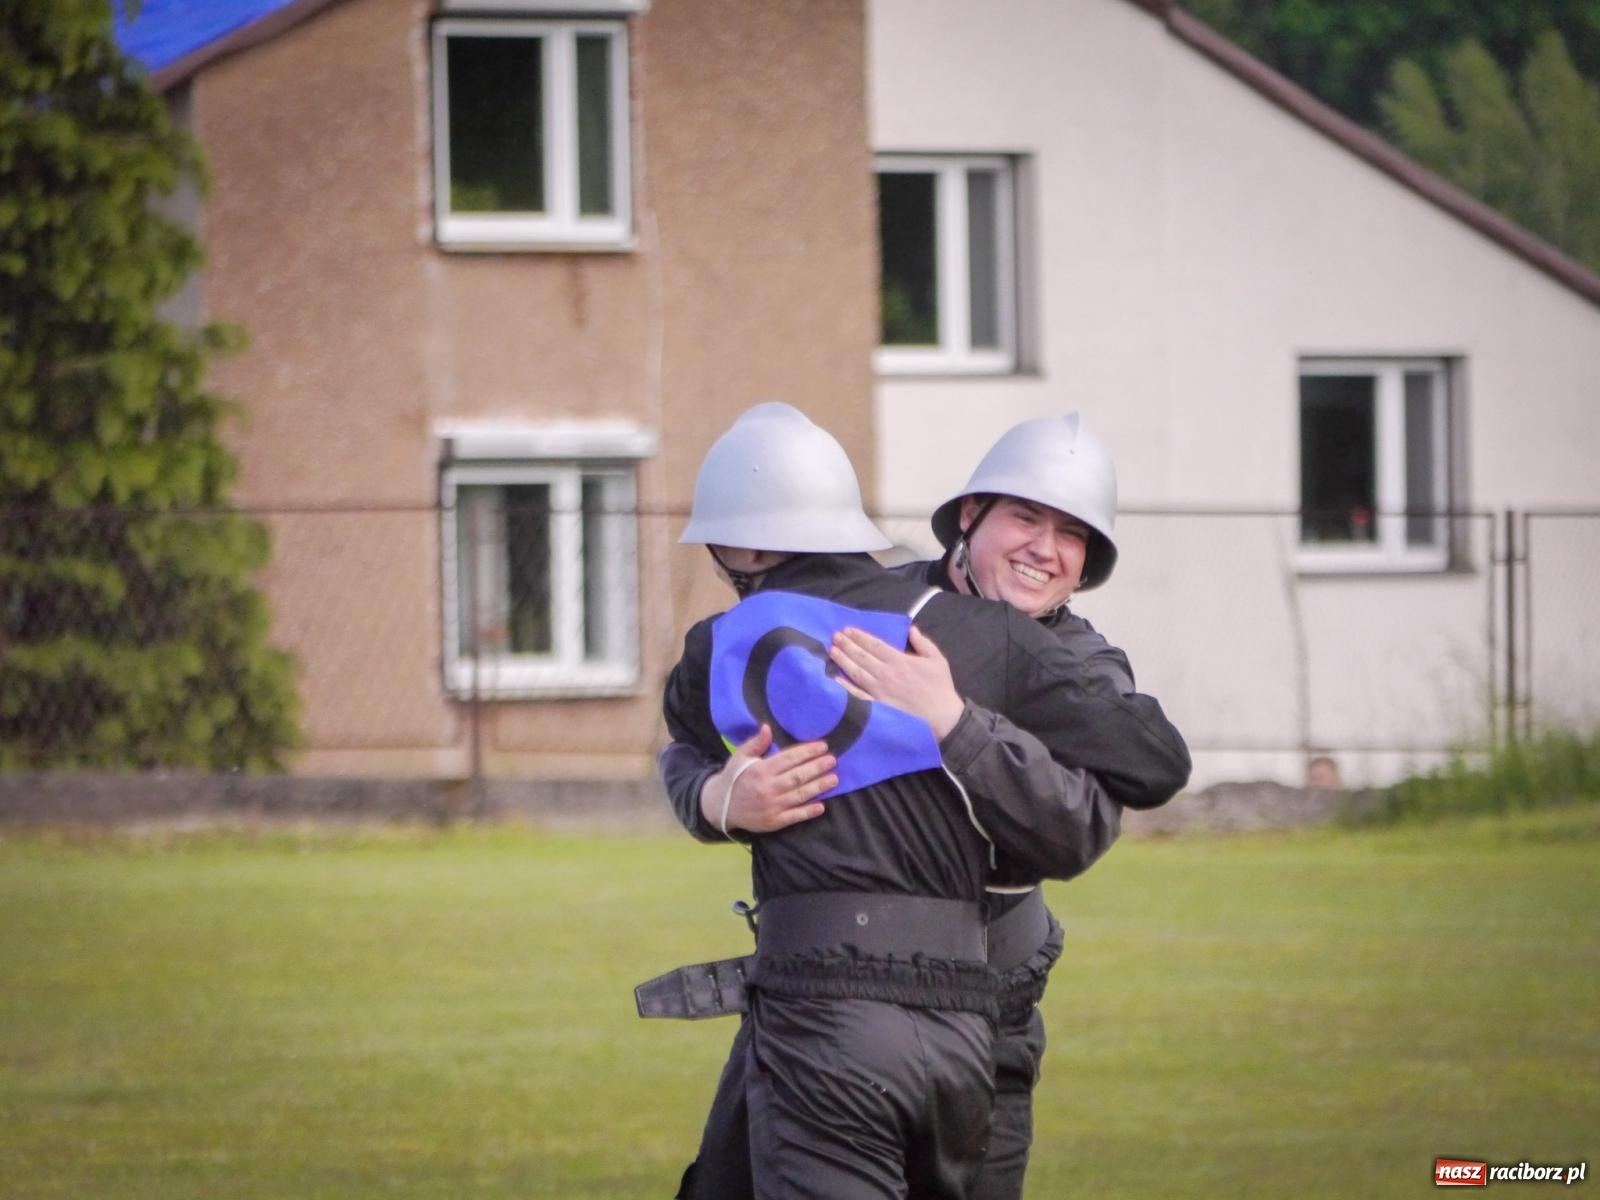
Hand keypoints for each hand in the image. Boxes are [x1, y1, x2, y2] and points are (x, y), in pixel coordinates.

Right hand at [700, 725, 836, 835]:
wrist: (720, 807)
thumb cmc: (734, 778)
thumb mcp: (740, 757)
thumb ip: (755, 743)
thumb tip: (767, 727)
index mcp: (760, 770)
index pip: (789, 759)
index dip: (807, 752)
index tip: (822, 747)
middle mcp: (768, 788)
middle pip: (798, 776)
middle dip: (817, 767)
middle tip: (833, 760)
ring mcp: (772, 806)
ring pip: (800, 795)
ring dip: (819, 787)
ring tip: (834, 779)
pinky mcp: (774, 821)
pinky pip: (794, 816)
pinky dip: (808, 811)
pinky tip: (821, 806)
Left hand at [828, 625, 964, 738]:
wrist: (941, 715)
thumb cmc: (940, 686)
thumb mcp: (936, 659)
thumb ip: (923, 643)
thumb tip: (911, 629)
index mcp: (899, 661)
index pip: (874, 645)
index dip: (860, 637)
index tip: (847, 630)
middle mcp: (886, 674)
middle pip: (862, 657)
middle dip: (847, 645)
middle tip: (834, 636)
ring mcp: (879, 691)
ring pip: (857, 673)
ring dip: (843, 661)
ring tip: (831, 651)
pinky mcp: (877, 705)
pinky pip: (858, 695)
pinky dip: (846, 687)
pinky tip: (835, 678)